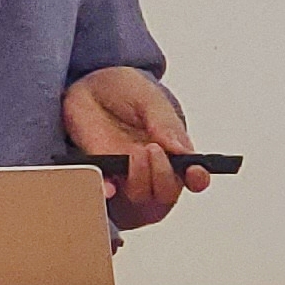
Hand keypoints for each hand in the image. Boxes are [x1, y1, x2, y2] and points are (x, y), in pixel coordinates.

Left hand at [65, 66, 205, 227]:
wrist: (87, 85)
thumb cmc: (122, 89)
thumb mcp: (147, 98)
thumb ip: (164, 122)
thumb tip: (183, 149)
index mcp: (172, 148)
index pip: (192, 174)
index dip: (197, 179)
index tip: (195, 173)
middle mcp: (152, 166)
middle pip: (167, 193)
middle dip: (165, 178)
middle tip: (153, 150)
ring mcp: (126, 172)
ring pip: (141, 198)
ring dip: (141, 181)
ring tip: (133, 153)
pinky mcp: (101, 172)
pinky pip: (106, 193)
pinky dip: (107, 192)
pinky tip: (108, 186)